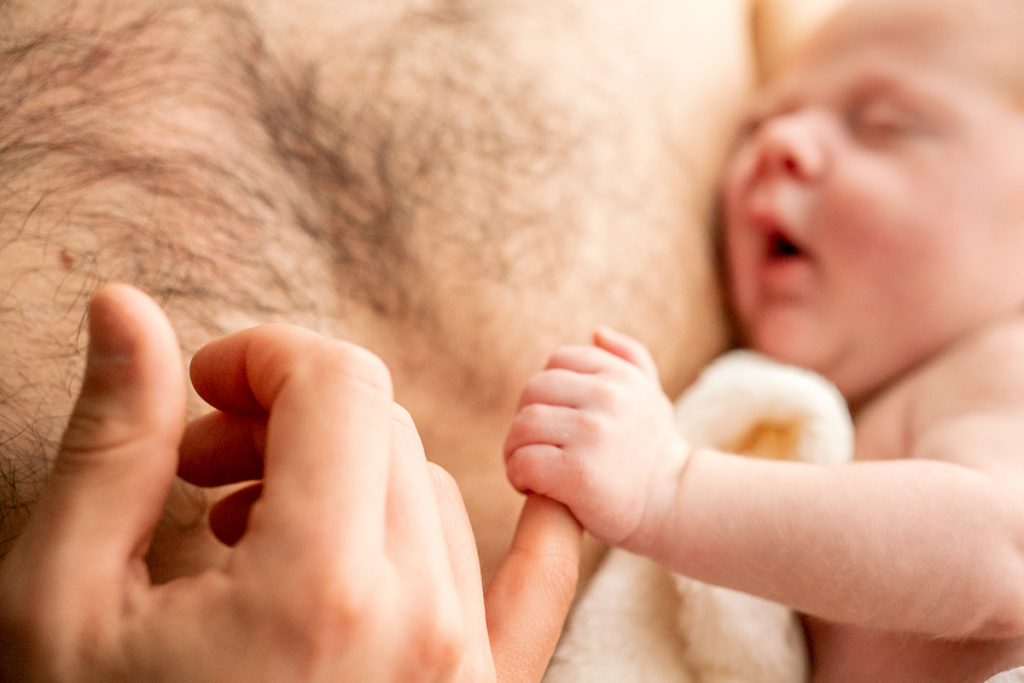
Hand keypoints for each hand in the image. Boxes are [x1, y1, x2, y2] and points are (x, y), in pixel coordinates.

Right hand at [0, 284, 580, 681]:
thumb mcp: (63, 604)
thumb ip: (111, 445)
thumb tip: (126, 309)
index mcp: (318, 587)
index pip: (340, 387)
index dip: (262, 355)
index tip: (199, 388)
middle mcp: (417, 624)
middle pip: (383, 433)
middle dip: (289, 418)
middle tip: (201, 462)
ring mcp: (461, 670)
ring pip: (433, 496)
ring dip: (349, 478)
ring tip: (250, 529)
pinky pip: (535, 592)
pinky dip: (537, 533)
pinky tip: (536, 493)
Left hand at [503, 326, 687, 548]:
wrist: (675, 506)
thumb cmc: (654, 454)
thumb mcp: (652, 398)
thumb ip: (630, 359)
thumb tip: (596, 332)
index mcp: (621, 376)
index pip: (557, 362)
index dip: (546, 393)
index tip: (555, 422)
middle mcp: (609, 398)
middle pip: (533, 391)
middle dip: (526, 421)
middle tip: (537, 449)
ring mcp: (593, 434)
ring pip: (523, 426)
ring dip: (516, 451)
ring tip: (532, 470)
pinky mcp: (578, 473)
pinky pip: (523, 461)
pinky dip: (518, 476)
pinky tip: (533, 488)